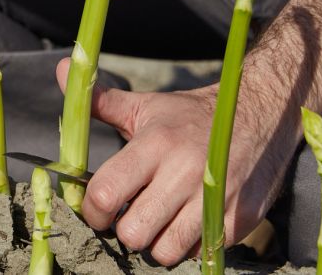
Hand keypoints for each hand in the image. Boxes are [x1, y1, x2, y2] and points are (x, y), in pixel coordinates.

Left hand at [56, 58, 294, 264]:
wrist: (259, 114)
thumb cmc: (190, 116)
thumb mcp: (145, 106)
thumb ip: (99, 101)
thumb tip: (61, 68)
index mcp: (154, 144)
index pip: (106, 193)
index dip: (92, 210)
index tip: (97, 208)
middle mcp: (184, 173)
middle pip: (133, 232)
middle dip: (124, 230)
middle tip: (129, 217)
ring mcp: (214, 199)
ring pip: (164, 251)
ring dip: (156, 241)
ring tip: (159, 219)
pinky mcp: (238, 220)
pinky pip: (197, 252)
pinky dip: (187, 245)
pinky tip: (186, 221)